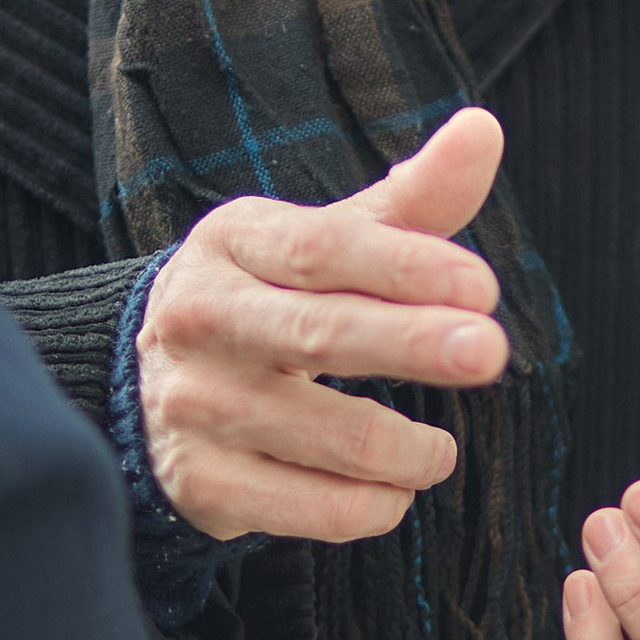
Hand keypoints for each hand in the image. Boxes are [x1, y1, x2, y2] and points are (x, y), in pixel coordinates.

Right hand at [136, 109, 509, 542]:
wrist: (150, 388)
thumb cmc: (270, 299)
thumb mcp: (324, 242)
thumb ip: (411, 202)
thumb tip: (483, 129)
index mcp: (235, 244)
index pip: (325, 249)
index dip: (406, 265)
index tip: (483, 288)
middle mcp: (202, 320)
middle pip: (320, 334)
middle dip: (412, 342)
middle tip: (489, 352)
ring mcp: (194, 406)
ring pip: (335, 438)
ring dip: (413, 452)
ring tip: (437, 451)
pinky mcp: (202, 484)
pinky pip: (320, 510)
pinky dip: (378, 504)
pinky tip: (390, 487)